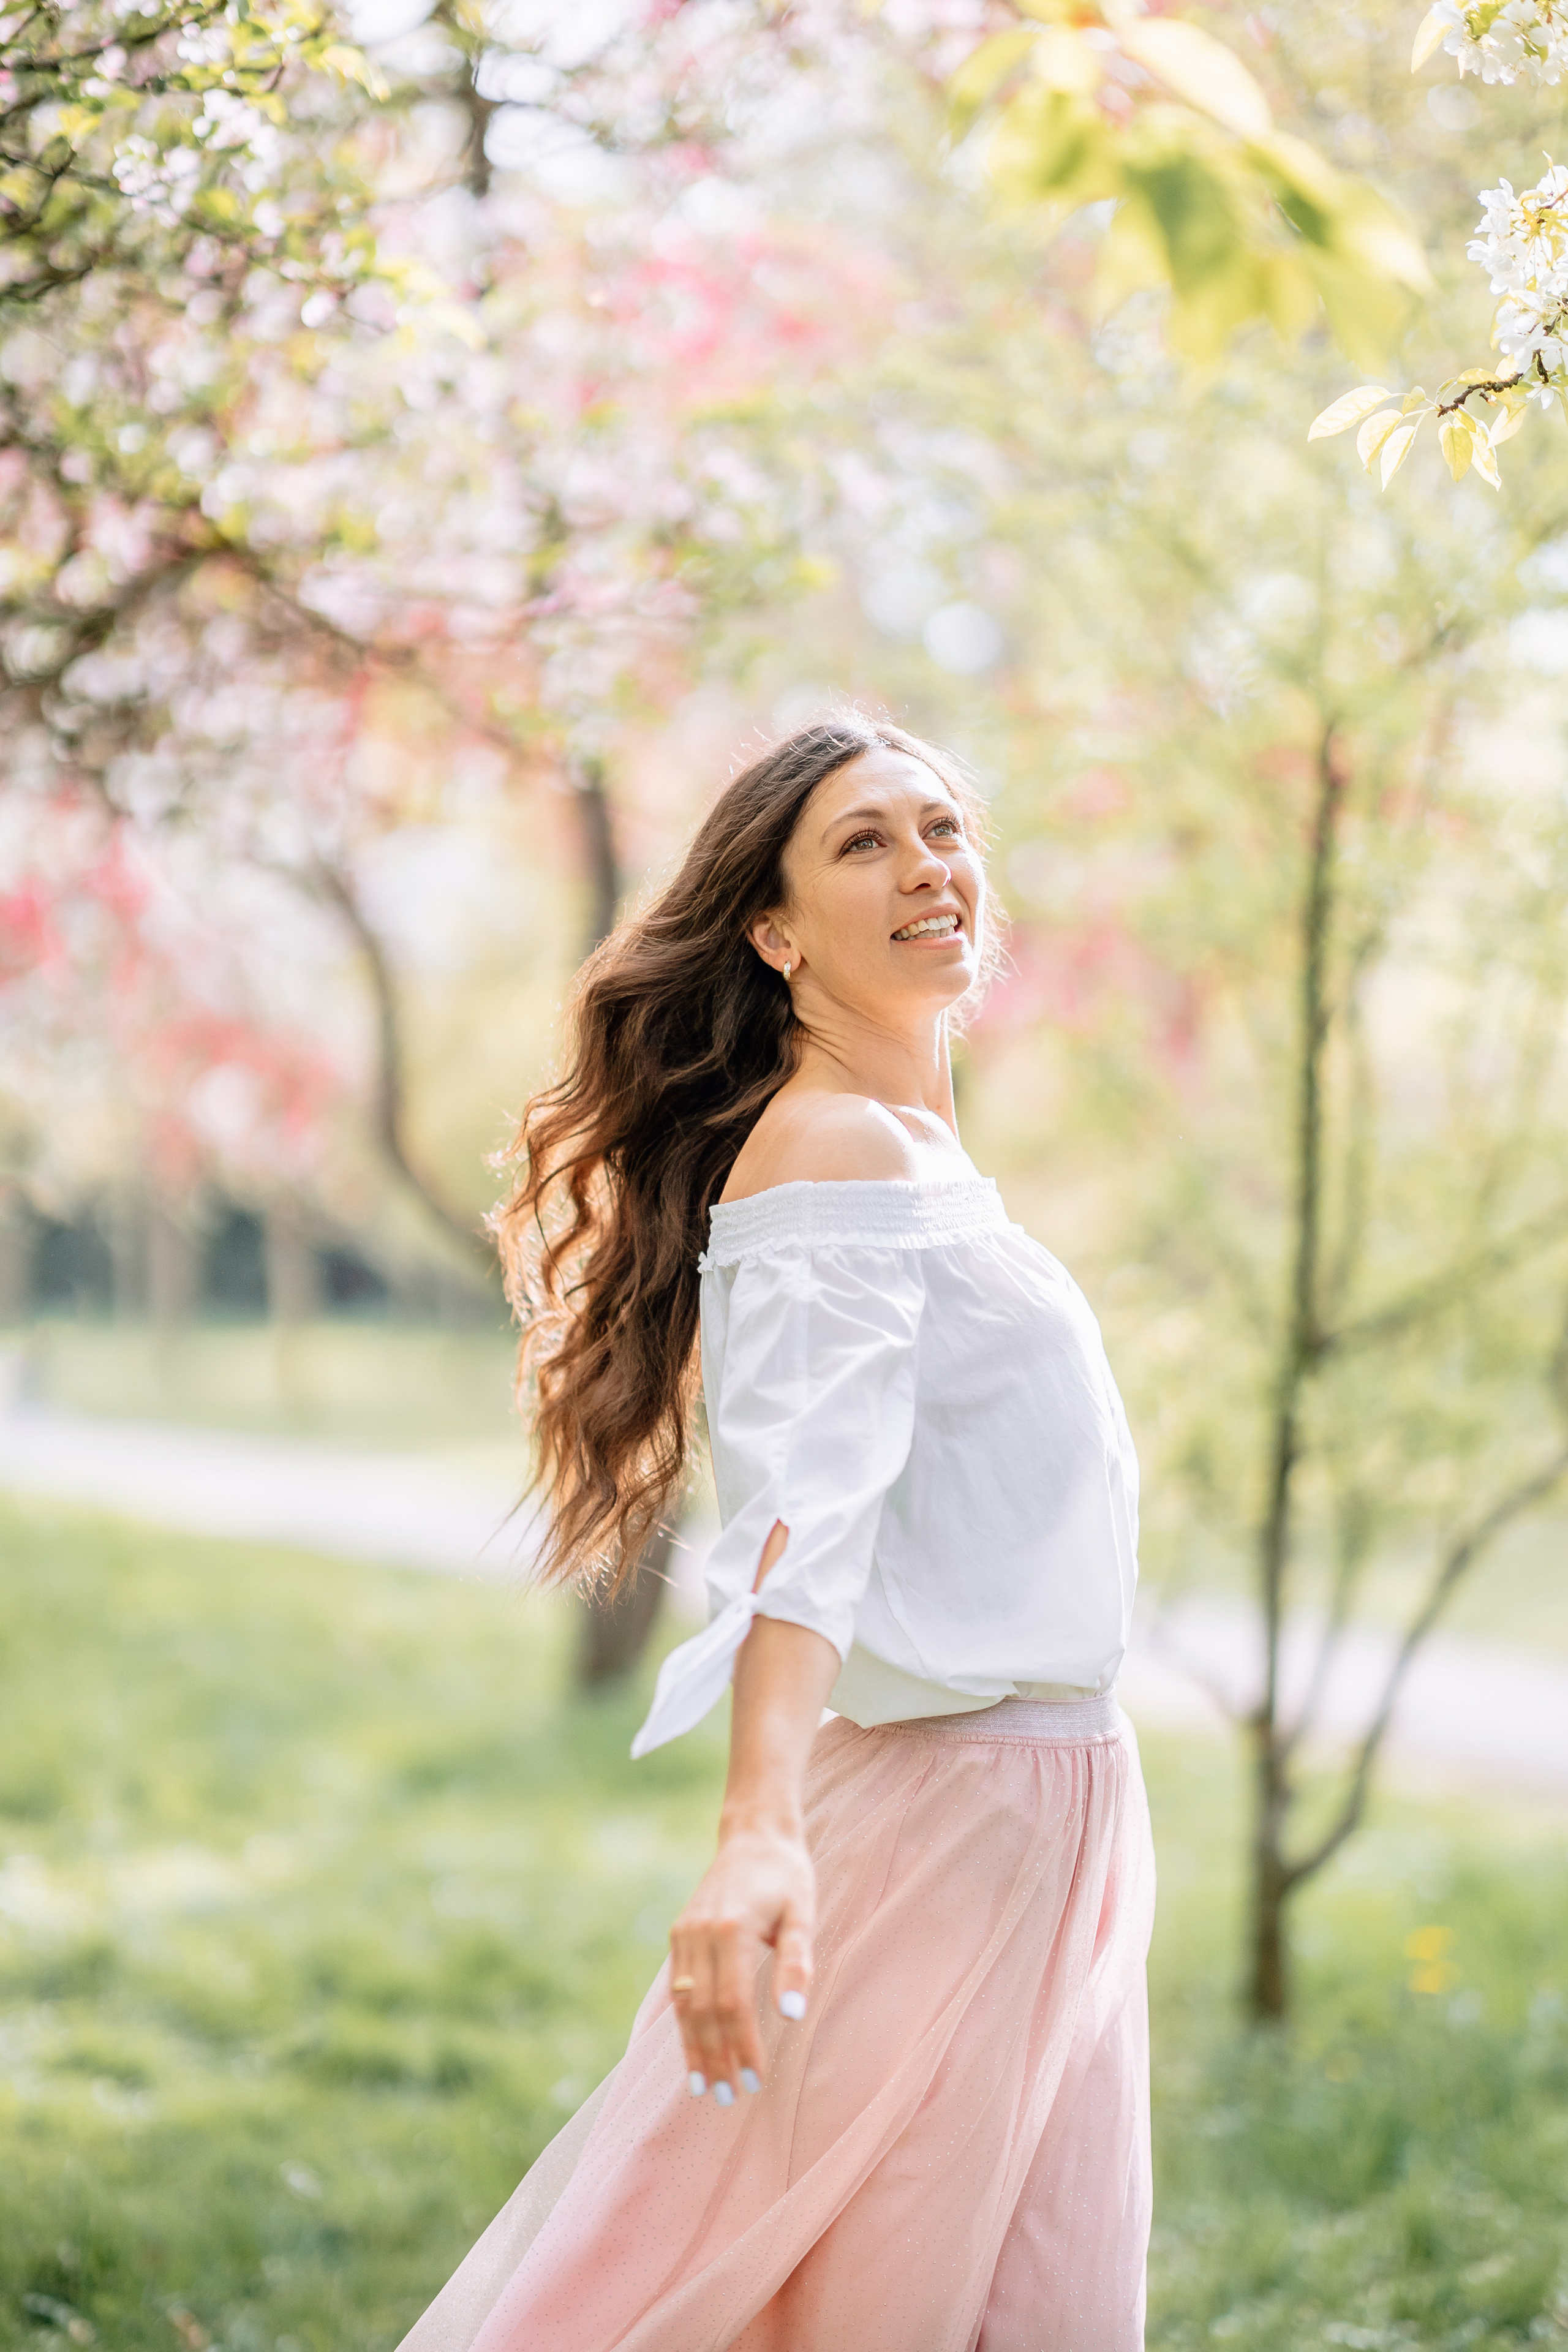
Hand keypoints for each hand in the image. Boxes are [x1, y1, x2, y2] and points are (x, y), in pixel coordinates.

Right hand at [668, 1812, 814, 2100]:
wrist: (754, 1835)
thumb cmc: (787, 1877)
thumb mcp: (802, 1914)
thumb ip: (796, 1964)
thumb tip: (791, 2016)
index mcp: (732, 1928)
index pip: (733, 2002)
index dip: (742, 2045)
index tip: (754, 2081)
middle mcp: (700, 1933)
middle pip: (702, 2009)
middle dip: (715, 2056)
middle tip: (727, 2097)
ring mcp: (684, 1934)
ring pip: (683, 2002)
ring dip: (693, 2047)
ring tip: (705, 2086)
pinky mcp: (679, 1935)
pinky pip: (677, 1988)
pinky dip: (683, 2023)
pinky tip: (692, 2050)